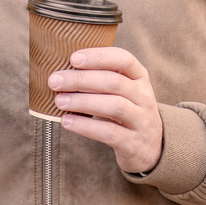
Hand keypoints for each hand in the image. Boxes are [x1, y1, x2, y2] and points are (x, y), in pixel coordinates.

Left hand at [48, 47, 162, 173]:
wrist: (150, 147)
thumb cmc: (126, 109)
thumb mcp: (122, 89)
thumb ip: (100, 76)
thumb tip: (61, 68)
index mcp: (139, 76)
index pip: (124, 59)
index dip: (98, 57)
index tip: (73, 58)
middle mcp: (144, 96)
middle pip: (114, 82)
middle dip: (81, 79)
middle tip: (55, 80)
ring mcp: (141, 120)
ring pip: (114, 106)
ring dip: (83, 102)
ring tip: (59, 101)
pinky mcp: (133, 143)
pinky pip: (110, 132)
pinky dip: (86, 126)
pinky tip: (67, 121)